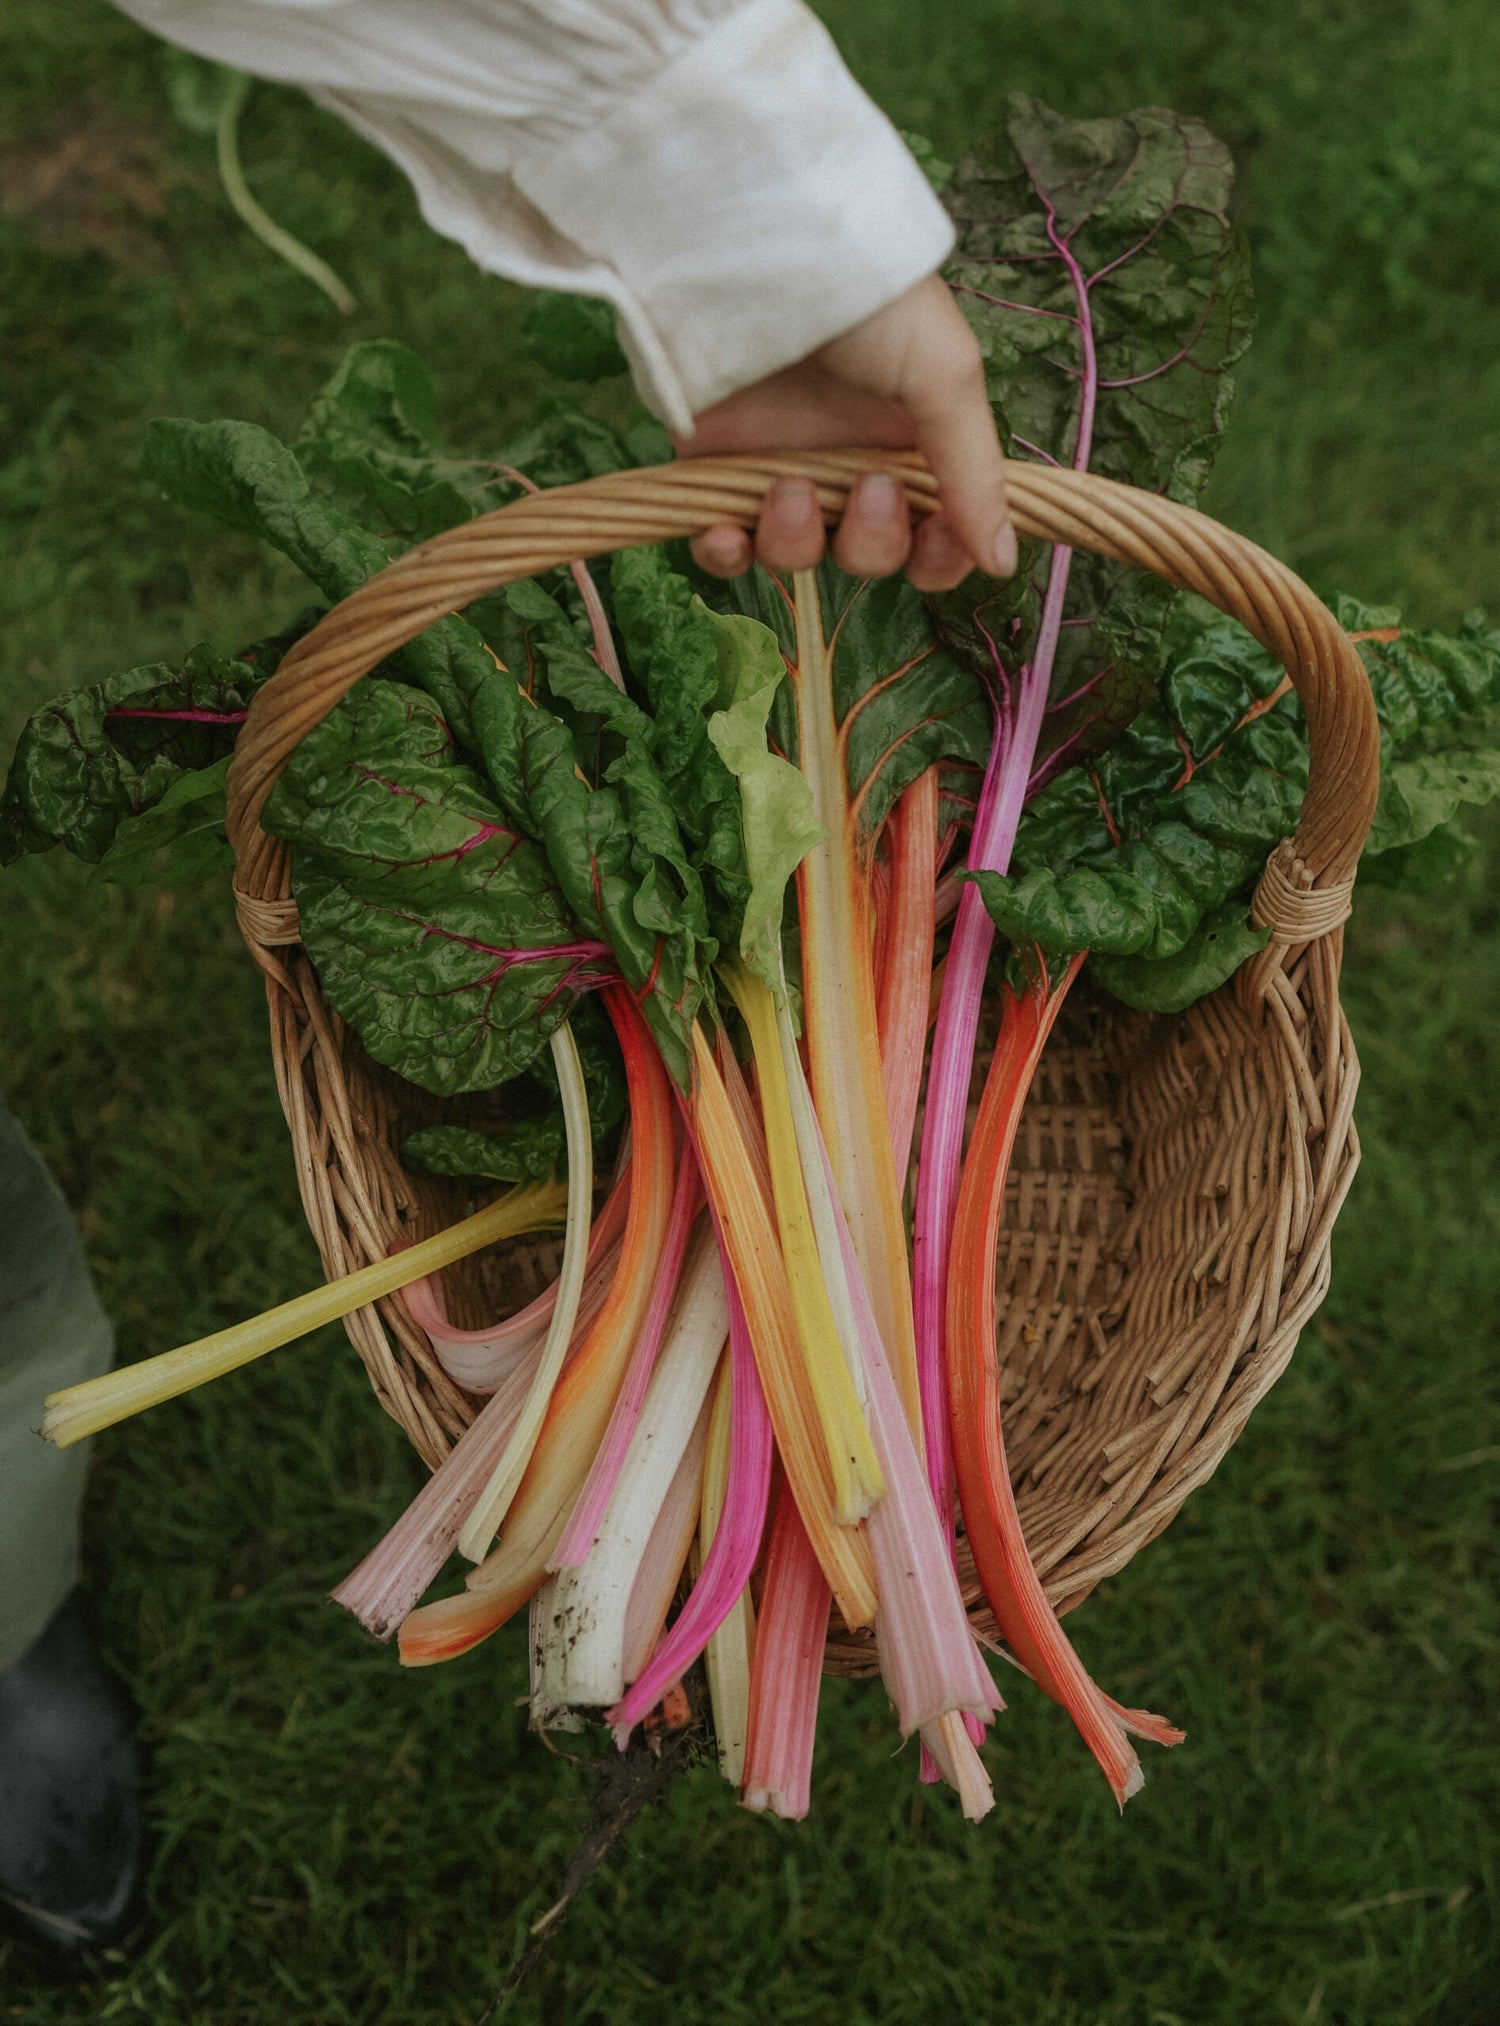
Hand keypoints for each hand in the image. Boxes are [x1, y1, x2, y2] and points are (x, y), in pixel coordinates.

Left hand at [673, 274, 1014, 593]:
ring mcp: (778, 469)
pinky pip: (722, 546)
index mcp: (910, 443)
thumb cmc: (869, 303)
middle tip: (868, 488)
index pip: (933, 538)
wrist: (766, 257)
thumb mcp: (944, 373)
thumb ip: (975, 475)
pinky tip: (726, 532)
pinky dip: (726, 554)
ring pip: (795, 558)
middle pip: (867, 556)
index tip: (936, 538)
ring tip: (789, 485)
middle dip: (872, 540)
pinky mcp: (715, 471)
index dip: (938, 556)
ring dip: (797, 541)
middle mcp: (847, 464)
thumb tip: (1004, 561)